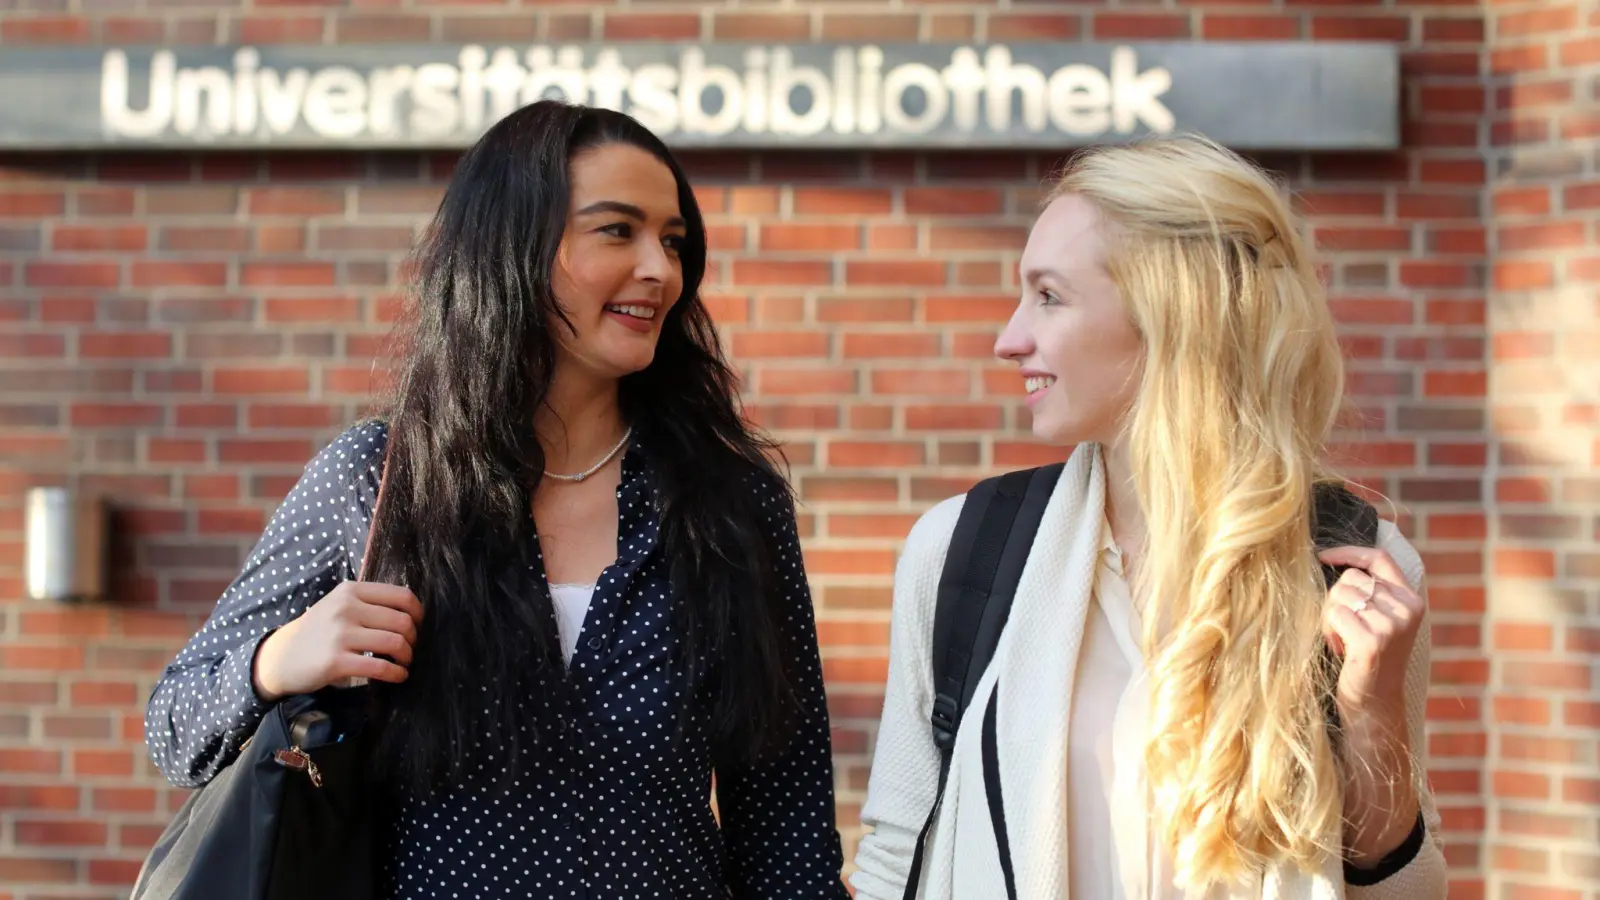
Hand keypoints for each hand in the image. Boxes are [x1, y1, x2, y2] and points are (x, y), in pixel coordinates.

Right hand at [251, 581, 423, 702]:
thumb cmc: (317, 631)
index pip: (401, 595)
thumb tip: (410, 612)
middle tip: (409, 648)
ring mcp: (340, 635)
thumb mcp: (338, 604)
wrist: (280, 657)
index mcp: (350, 591)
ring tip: (404, 662)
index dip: (417, 613)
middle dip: (413, 638)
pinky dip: (396, 673)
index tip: (417, 625)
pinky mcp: (336, 661)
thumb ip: (368, 603)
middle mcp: (346, 608)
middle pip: (402, 621)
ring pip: (395, 643)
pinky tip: (398, 676)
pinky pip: (380, 666)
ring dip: (407, 656)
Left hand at [1318, 546, 1424, 722]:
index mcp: (1412, 600)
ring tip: (1342, 640)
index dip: (1350, 552)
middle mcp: (1407, 610)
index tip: (1323, 556)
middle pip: (1351, 578)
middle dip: (1335, 598)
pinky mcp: (1373, 641)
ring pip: (1340, 594)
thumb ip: (1372, 592)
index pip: (1380, 558)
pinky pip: (1334, 615)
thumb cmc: (1367, 658)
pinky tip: (1340, 649)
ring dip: (1330, 617)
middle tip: (1341, 627)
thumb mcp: (1379, 619)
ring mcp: (1392, 625)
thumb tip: (1335, 559)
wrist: (1375, 703)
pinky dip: (1329, 631)